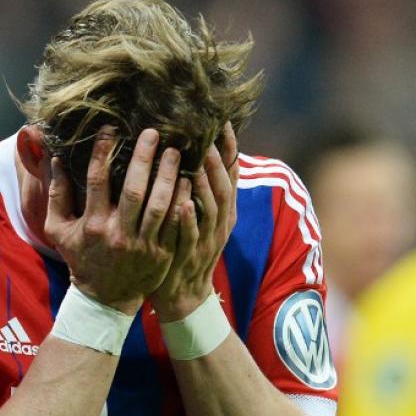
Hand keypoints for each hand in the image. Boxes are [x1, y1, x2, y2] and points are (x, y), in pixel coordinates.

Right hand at [45, 127, 184, 314]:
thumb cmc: (82, 259)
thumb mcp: (59, 231)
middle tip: (154, 133)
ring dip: (169, 176)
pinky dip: (183, 202)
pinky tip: (189, 182)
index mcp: (93, 224)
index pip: (97, 181)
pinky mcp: (162, 254)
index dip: (103, 152)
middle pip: (134, 190)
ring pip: (160, 205)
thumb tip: (55, 159)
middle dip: (144, 159)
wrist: (105, 299)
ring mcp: (143, 246)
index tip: (111, 128)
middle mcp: (119, 234)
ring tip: (176, 153)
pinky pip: (176, 224)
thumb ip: (57, 195)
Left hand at [150, 123, 238, 321]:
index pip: (232, 174)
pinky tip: (183, 203)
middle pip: (224, 187)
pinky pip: (192, 235)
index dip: (230, 148)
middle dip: (218, 160)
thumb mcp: (203, 217)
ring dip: (205, 184)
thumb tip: (201, 152)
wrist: (185, 294)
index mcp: (225, 211)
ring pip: (211, 208)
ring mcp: (208, 240)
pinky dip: (189, 219)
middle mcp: (221, 223)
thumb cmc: (187, 248)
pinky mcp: (191, 255)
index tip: (223, 120)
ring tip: (198, 161)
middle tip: (208, 133)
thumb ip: (205, 188)